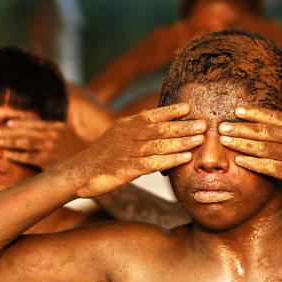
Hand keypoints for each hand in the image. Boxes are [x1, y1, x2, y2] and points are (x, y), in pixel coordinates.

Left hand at [0, 119, 87, 169]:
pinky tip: (7, 154)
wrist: (94, 166)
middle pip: (27, 132)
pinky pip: (27, 157)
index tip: (9, 123)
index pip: (35, 123)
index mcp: (59, 127)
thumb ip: (78, 121)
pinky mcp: (47, 160)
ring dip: (10, 142)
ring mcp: (50, 147)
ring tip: (0, 142)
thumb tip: (78, 111)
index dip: (20, 123)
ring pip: (24, 143)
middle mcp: (53, 135)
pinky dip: (15, 155)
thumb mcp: (84, 132)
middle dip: (11, 131)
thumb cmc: (88, 151)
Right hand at [73, 103, 203, 197]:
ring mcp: (128, 152)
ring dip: (182, 141)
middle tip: (204, 123)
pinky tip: (185, 158)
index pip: (151, 115)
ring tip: (200, 138)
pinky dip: (171, 159)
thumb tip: (154, 119)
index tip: (188, 107)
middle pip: (160, 128)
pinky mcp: (127, 169)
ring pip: (160, 144)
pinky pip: (154, 163)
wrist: (77, 174)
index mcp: (125, 125)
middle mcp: (128, 136)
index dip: (171, 111)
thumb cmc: (100, 157)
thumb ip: (135, 129)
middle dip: (183, 126)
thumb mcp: (116, 137)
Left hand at [219, 107, 281, 200]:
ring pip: (263, 147)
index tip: (238, 109)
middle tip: (221, 125)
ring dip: (242, 143)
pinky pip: (270, 167)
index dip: (254, 113)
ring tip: (225, 141)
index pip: (274, 116)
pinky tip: (239, 162)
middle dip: (241, 127)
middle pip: (264, 130)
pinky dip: (254, 164)